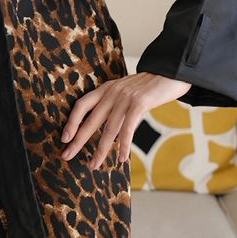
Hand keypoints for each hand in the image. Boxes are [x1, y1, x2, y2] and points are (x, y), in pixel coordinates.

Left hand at [60, 72, 191, 169]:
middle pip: (91, 121)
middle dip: (78, 141)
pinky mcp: (139, 103)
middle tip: (66, 156)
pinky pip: (128, 128)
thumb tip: (108, 133)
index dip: (72, 122)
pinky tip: (122, 158)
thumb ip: (115, 107)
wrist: (171, 72)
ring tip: (94, 165)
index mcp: (106, 89)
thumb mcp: (126, 93)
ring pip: (109, 129)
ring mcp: (125, 98)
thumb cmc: (149, 87)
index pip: (82, 105)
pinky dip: (124, 145)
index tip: (64, 139)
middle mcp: (112, 93)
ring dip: (100, 150)